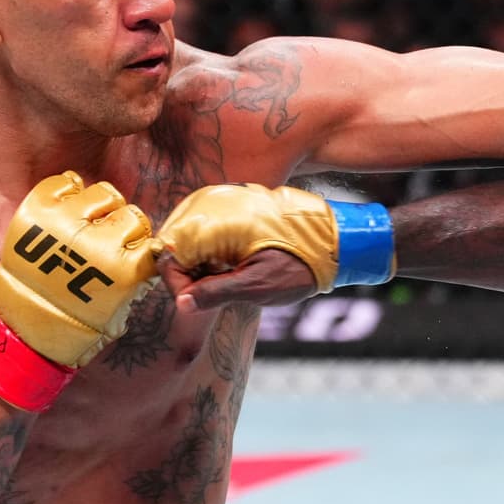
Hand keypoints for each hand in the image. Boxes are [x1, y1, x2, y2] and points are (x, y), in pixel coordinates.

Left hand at [0, 172, 160, 394]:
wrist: (27, 333)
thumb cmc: (79, 326)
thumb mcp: (122, 310)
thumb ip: (139, 277)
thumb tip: (150, 249)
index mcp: (124, 270)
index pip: (151, 239)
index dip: (142, 247)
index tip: (133, 254)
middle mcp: (98, 244)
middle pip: (131, 213)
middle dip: (123, 227)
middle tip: (108, 239)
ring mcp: (65, 225)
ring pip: (102, 193)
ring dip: (99, 207)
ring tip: (87, 223)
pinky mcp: (37, 213)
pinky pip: (63, 182)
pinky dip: (69, 192)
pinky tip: (68, 209)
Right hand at [159, 183, 394, 294]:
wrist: (335, 238)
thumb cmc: (300, 263)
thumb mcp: (257, 286)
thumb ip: (216, 293)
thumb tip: (182, 303)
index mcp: (213, 222)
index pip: (168, 256)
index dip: (179, 285)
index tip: (199, 301)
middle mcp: (210, 203)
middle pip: (174, 245)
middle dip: (189, 272)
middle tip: (219, 286)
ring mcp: (220, 201)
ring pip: (188, 238)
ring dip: (200, 262)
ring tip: (229, 274)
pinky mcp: (229, 204)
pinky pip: (205, 229)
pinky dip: (212, 250)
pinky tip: (233, 261)